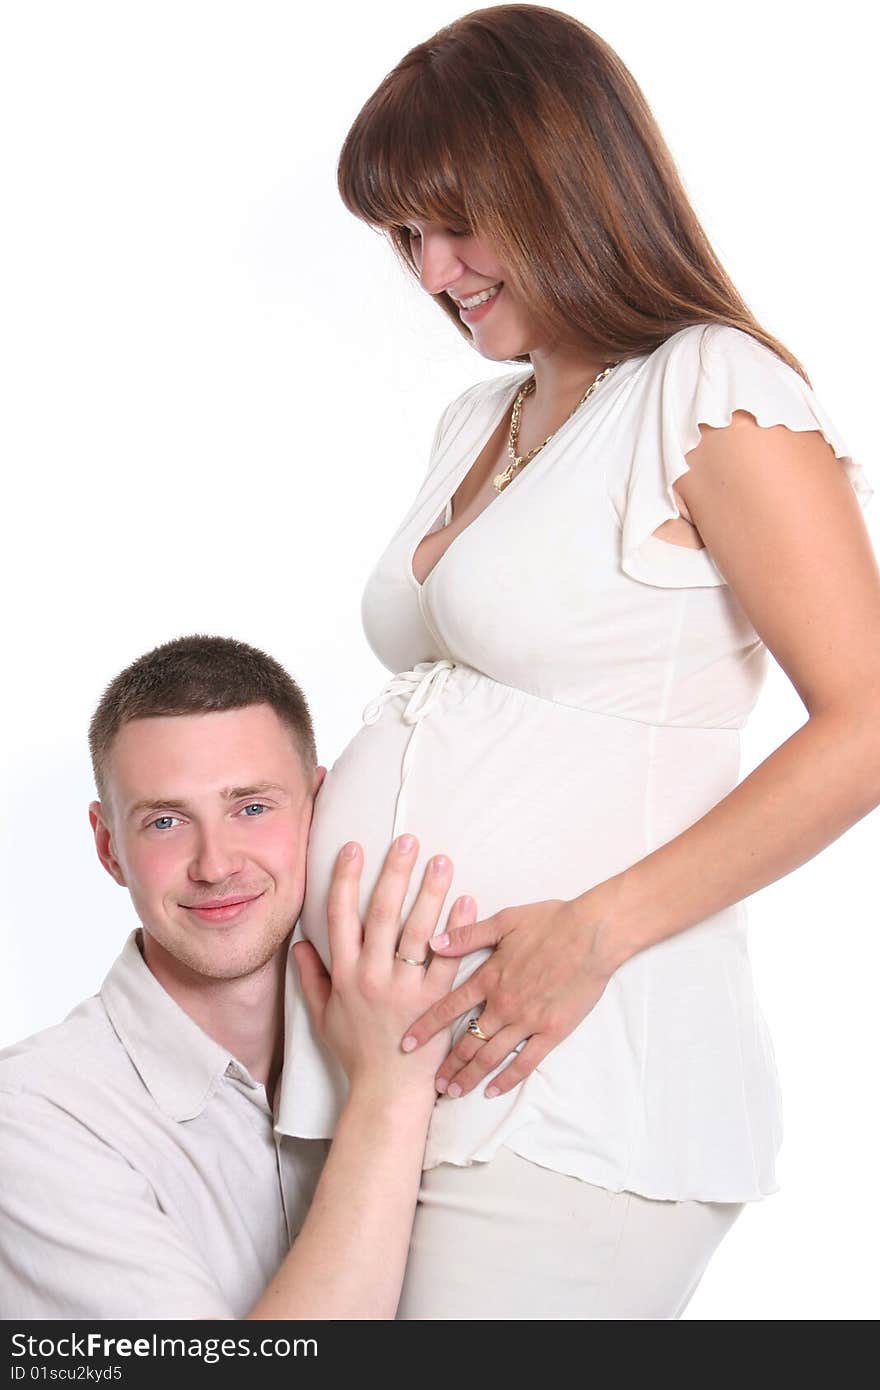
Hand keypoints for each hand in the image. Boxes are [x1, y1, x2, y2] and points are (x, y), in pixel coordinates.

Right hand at [292, 834, 476, 1097]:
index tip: (354, 847)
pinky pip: (449, 960)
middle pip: (383, 913)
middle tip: (408, 840)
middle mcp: (373, 976)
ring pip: (418, 931)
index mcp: (345, 975)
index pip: (342, 916)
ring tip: (442, 860)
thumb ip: (310, 977)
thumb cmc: (355, 1051)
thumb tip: (300, 943)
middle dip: (395, 873)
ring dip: (430, 892)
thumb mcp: (322, 1016)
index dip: (347, 878)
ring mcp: (406, 989)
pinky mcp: (436, 1002)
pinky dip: (458, 929)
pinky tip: (468, 900)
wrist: (387, 1091)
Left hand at [400, 891, 621, 1098]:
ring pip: (491, 1056)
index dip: (426, 1028)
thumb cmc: (551, 922)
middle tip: (431, 1083)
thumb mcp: (504, 921)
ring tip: (453, 1092)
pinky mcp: (552, 1031)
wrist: (593, 934)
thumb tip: (432, 942)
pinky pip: (525, 1062)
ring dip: (469, 1076)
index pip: (448, 1008)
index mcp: (489, 977)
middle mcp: (503, 1004)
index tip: (406, 1044)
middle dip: (446, 1064)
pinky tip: (493, 1090)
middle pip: (467, 1041)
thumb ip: (466, 936)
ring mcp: (527, 1021)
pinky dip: (507, 1078)